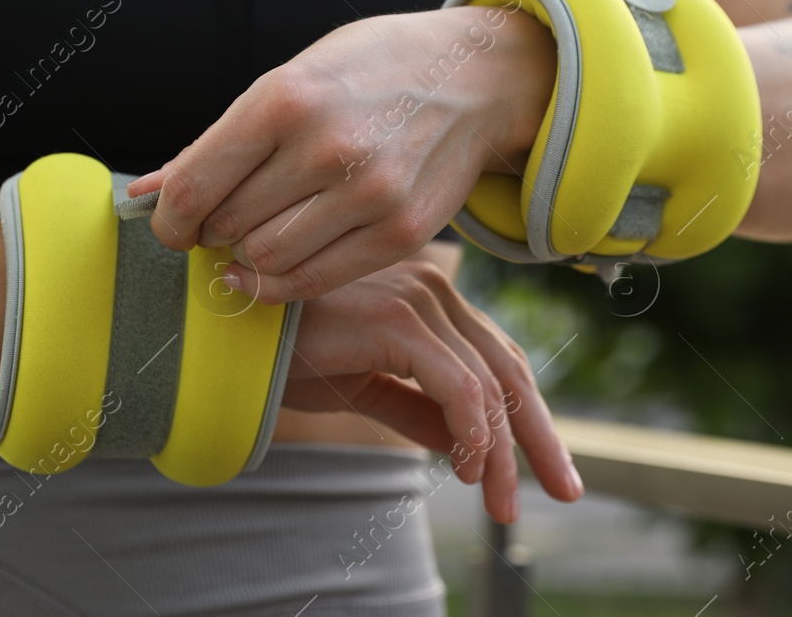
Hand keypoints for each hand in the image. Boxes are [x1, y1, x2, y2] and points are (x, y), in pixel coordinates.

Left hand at [127, 6, 556, 302]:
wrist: (475, 76)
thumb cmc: (369, 72)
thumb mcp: (291, 79)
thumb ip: (216, 143)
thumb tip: (141, 195)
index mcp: (287, 96)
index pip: (196, 186)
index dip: (169, 219)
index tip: (171, 224)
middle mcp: (328, 146)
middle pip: (229, 227)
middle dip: (212, 231)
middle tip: (222, 221)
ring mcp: (371, 193)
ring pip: (267, 260)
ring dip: (248, 256)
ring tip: (258, 232)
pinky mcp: (404, 232)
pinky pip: (316, 279)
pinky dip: (284, 281)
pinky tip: (279, 263)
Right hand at [280, 256, 582, 523]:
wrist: (226, 332)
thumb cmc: (284, 350)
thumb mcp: (367, 390)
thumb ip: (421, 411)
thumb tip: (472, 448)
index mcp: (428, 300)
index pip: (497, 361)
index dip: (527, 417)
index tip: (548, 469)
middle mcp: (433, 290)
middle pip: (507, 368)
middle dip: (538, 435)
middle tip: (565, 489)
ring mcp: (418, 299)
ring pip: (487, 383)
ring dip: (501, 450)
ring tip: (499, 501)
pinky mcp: (399, 320)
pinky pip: (456, 384)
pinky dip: (472, 431)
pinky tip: (470, 469)